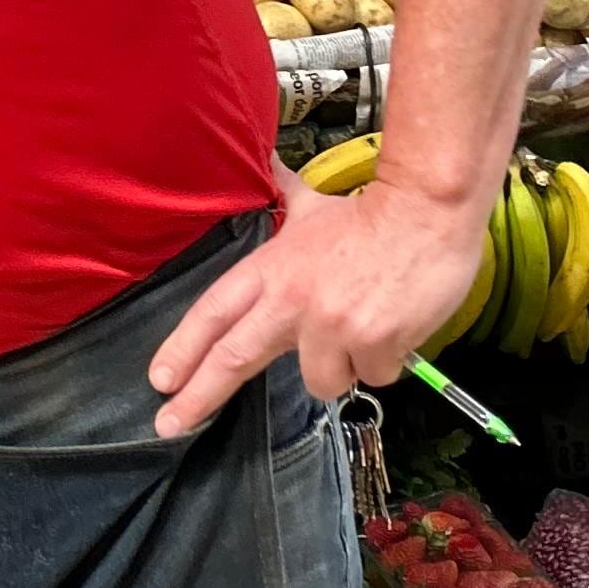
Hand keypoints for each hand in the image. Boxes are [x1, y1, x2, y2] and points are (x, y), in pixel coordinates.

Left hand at [146, 169, 493, 438]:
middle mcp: (292, 300)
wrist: (428, 209)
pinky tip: (396, 325)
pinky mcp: (372, 343)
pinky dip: (385, 360)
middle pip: (234, 356)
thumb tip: (267, 163)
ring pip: (321, 381)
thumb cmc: (372, 212)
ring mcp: (331, 324)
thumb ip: (286, 196)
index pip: (214, 311)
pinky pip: (372, 376)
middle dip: (198, 396)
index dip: (183, 347)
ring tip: (365, 325)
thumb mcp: (315, 205)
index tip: (160, 379)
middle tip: (169, 424)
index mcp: (272, 270)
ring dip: (343, 366)